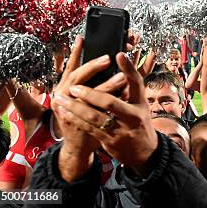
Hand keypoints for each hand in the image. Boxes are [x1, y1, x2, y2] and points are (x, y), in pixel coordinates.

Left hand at [55, 52, 158, 176]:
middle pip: (110, 102)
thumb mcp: (141, 106)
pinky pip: (89, 128)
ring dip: (75, 107)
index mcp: (141, 104)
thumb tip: (121, 71)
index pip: (137, 82)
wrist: (145, 152)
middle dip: (90, 94)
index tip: (119, 54)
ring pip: (94, 117)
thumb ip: (131, 91)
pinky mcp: (110, 141)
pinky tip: (65, 112)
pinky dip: (76, 119)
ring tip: (61, 98)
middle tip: (74, 87)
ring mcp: (121, 130)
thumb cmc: (140, 124)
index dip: (129, 68)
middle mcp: (133, 116)